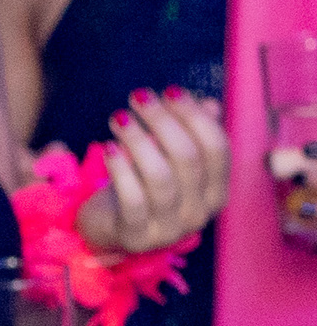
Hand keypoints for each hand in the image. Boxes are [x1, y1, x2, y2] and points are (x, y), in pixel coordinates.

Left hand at [71, 86, 225, 252]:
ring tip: (119, 117)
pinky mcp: (136, 235)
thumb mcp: (169, 159)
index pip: (216, 148)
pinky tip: (108, 147)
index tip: (170, 90)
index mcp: (216, 192)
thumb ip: (190, 133)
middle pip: (187, 158)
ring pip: (160, 176)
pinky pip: (132, 198)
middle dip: (162, 120)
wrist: (110, 229)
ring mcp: (169, 228)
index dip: (195, 116)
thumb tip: (208, 103)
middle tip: (138, 96)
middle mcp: (199, 212)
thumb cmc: (143, 186)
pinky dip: (121, 169)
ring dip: (138, 140)